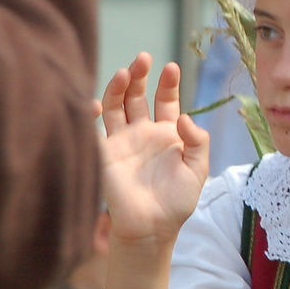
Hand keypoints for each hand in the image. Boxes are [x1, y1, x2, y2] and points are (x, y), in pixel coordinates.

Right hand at [97, 54, 209, 246]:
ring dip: (119, 88)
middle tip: (143, 59)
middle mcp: (142, 133)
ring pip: (116, 106)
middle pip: (138, 96)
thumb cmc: (177, 203)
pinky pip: (94, 129)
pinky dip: (91, 114)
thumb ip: (197, 142)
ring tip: (126, 73)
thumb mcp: (198, 170)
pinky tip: (95, 103)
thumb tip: (186, 116)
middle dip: (140, 76)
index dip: (168, 83)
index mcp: (167, 135)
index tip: (171, 67)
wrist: (152, 229)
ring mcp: (122, 142)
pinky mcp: (105, 154)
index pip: (166, 100)